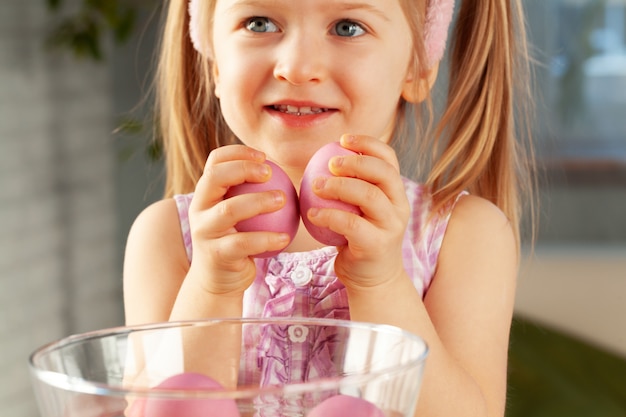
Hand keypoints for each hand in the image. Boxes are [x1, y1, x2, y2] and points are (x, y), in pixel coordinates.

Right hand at [187, 145, 290, 294]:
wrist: (218, 280)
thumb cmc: (236, 240)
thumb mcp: (237, 214)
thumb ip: (249, 193)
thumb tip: (284, 170)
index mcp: (205, 194)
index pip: (214, 161)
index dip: (238, 152)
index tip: (264, 157)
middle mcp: (199, 209)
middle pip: (215, 177)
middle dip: (243, 168)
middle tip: (271, 173)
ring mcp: (205, 232)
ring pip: (230, 209)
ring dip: (259, 201)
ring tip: (282, 199)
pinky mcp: (216, 254)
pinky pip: (244, 243)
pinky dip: (267, 238)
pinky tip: (285, 237)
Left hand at [305, 135, 410, 289]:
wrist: (372, 279)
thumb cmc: (359, 238)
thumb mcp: (360, 209)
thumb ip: (351, 187)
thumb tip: (322, 157)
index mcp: (396, 192)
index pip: (389, 159)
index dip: (368, 144)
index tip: (343, 139)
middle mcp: (399, 206)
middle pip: (383, 173)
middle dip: (355, 162)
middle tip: (329, 163)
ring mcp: (391, 226)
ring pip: (369, 196)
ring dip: (339, 187)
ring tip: (315, 185)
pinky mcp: (377, 245)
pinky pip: (351, 224)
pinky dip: (329, 215)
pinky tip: (312, 213)